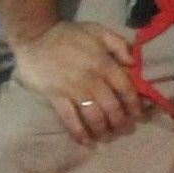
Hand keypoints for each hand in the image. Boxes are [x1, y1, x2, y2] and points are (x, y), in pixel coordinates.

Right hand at [12, 20, 145, 146]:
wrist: (34, 37)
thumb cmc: (68, 35)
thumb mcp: (97, 30)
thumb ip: (118, 44)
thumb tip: (134, 62)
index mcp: (103, 63)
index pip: (125, 88)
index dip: (134, 104)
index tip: (139, 115)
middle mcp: (91, 80)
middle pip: (112, 107)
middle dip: (121, 122)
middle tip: (124, 129)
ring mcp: (73, 90)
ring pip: (94, 116)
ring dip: (103, 130)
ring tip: (107, 136)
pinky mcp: (56, 98)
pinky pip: (70, 119)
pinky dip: (79, 133)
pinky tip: (86, 142)